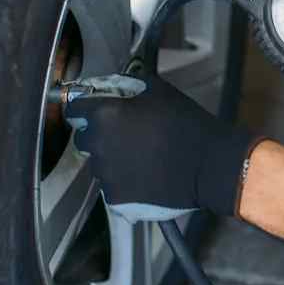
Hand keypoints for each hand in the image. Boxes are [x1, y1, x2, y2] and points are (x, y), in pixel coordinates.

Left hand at [65, 75, 263, 220]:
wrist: (208, 164)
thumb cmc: (186, 123)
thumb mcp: (159, 91)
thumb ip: (129, 86)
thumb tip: (115, 87)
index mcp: (104, 115)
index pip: (74, 107)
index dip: (84, 107)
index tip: (92, 109)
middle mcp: (98, 145)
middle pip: (84, 139)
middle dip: (98, 135)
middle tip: (125, 135)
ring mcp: (106, 174)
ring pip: (99, 164)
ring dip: (112, 159)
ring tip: (140, 158)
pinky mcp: (117, 198)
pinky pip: (112, 186)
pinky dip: (123, 182)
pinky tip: (144, 175)